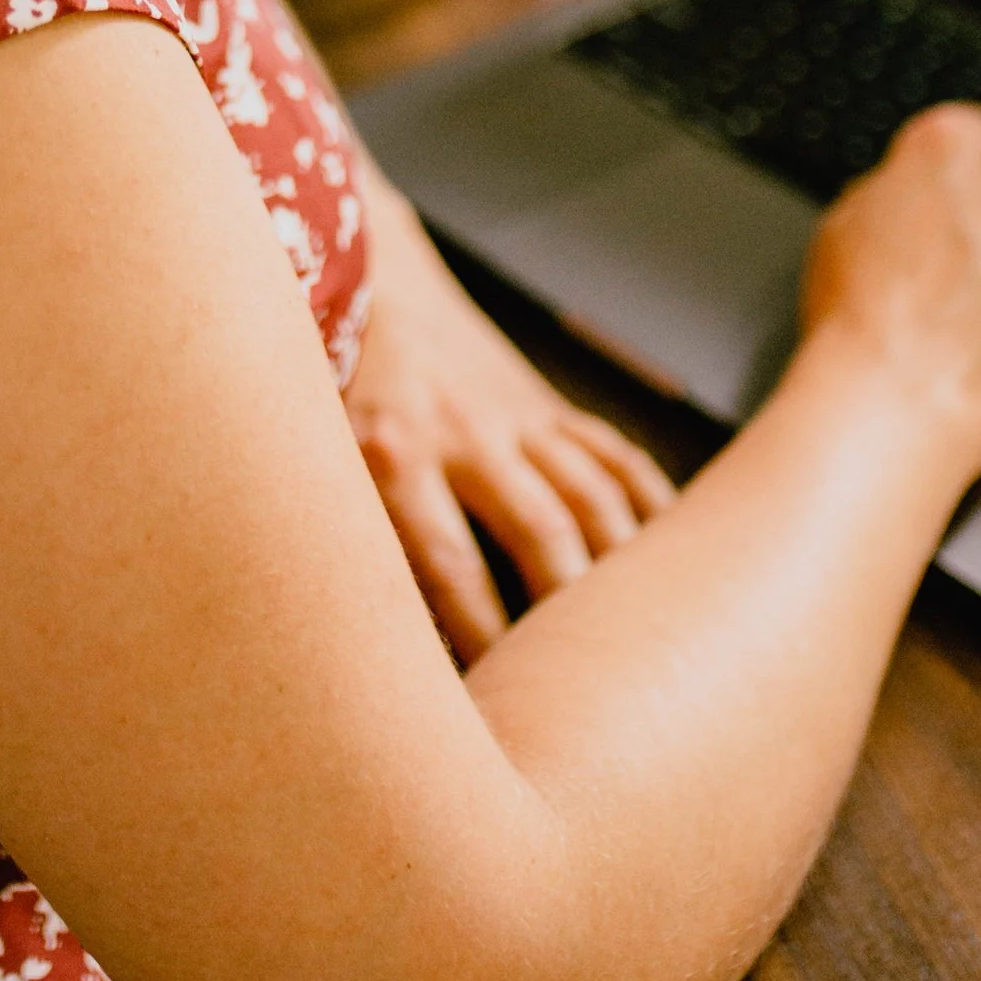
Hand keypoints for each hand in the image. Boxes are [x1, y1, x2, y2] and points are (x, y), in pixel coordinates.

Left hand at [346, 175, 675, 658]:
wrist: (363, 270)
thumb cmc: (321, 387)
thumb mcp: (309, 456)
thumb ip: (336, 535)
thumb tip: (359, 650)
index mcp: (391, 451)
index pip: (447, 564)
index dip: (476, 638)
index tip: (489, 710)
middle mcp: (461, 430)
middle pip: (539, 529)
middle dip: (569, 611)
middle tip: (594, 689)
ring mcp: (512, 414)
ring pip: (589, 495)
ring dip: (622, 569)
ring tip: (649, 644)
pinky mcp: (542, 405)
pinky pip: (611, 457)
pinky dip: (646, 509)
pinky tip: (671, 564)